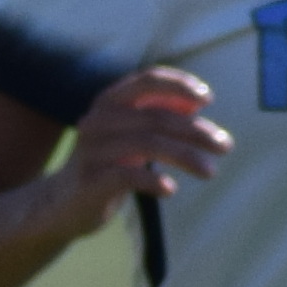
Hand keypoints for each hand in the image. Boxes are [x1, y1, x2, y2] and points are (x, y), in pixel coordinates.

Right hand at [49, 65, 229, 216]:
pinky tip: (171, 189)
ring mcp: (92, 150)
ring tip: (210, 171)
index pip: (147, 80)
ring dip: (186, 157)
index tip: (208, 99)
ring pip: (147, 144)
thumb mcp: (131, 135)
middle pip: (156, 116)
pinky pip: (128, 175)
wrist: (61, 206)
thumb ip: (159, 115)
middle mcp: (97, 120)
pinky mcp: (90, 181)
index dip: (179, 85)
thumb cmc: (106, 165)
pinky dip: (154, 180)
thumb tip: (199, 101)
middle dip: (196, 130)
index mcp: (109, 102)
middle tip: (225, 145)